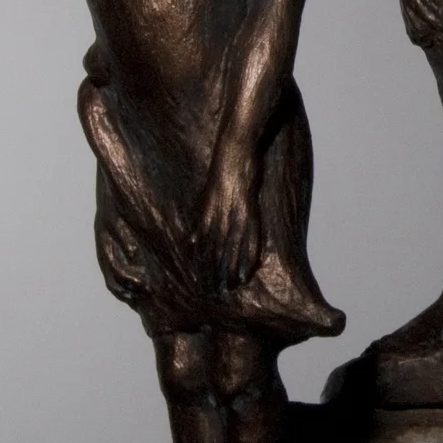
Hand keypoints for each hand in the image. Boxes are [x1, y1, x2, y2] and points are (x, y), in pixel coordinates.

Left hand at [197, 150, 260, 287]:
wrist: (235, 150)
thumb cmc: (222, 170)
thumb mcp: (206, 196)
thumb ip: (201, 221)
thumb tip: (191, 243)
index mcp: (206, 214)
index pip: (201, 246)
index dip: (201, 265)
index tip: (200, 282)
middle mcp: (219, 217)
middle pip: (215, 251)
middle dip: (214, 273)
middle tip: (214, 291)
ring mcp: (235, 215)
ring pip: (232, 249)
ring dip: (231, 269)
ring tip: (231, 286)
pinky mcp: (250, 210)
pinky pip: (251, 237)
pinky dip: (250, 254)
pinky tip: (249, 269)